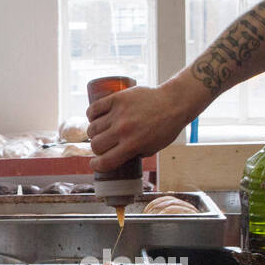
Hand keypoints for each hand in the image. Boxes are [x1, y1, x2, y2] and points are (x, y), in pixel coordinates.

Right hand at [85, 80, 200, 172]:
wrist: (173, 103)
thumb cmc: (166, 128)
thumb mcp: (152, 148)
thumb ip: (134, 153)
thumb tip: (119, 156)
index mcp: (132, 146)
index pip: (104, 162)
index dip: (96, 166)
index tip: (95, 164)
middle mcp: (123, 130)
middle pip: (95, 145)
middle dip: (97, 148)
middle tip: (102, 145)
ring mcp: (118, 114)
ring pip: (92, 128)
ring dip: (93, 132)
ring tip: (99, 131)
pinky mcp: (117, 99)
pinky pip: (94, 109)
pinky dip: (91, 115)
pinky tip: (94, 117)